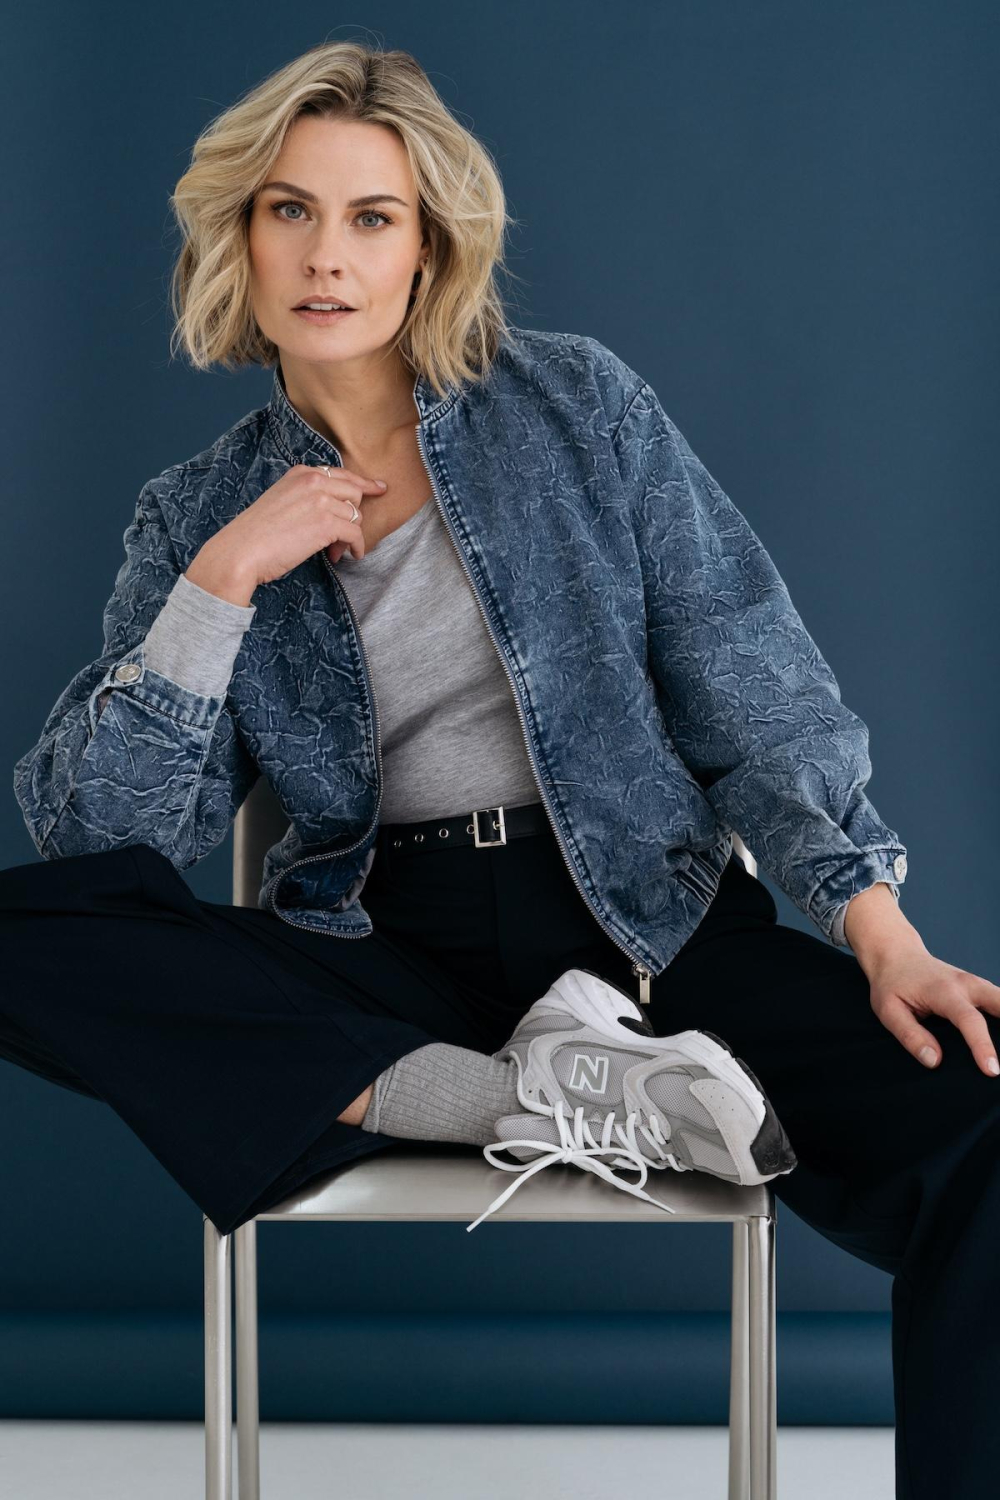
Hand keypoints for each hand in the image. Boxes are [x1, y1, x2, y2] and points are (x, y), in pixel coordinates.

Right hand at [189, 463, 387, 599]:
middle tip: (341, 537)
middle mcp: (313, 481)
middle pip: (354, 493)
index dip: (362, 484)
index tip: (378, 489)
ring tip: (333, 552)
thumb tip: (334, 510)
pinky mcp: (327, 523)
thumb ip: (306, 497)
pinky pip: (356, 534)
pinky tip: (347, 556)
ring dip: (348, 537)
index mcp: (301, 473)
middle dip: (354, 515)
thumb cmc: (257, 534)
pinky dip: (356, 547)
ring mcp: (321, 500)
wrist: (241, 551)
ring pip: (356, 515)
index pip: (341, 474)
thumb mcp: (281, 501)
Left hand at [867, 947, 999, 1075]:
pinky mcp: (980, 988)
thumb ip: (910, 1035)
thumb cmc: (892, 984)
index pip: (969, 1020)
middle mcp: (966, 984)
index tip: (992, 1070)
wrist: (897, 954)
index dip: (982, 1046)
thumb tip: (934, 1061)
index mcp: (943, 991)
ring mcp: (976, 984)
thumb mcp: (888, 1010)